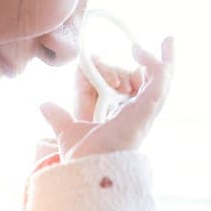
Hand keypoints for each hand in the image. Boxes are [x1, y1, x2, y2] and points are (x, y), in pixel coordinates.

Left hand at [39, 36, 172, 162]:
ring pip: (163, 83)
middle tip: (167, 41)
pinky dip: (158, 69)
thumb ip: (59, 118)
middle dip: (163, 63)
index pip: (144, 92)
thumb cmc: (84, 159)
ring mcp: (146, 114)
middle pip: (160, 85)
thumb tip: (44, 105)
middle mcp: (141, 116)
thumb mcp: (68, 131)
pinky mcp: (145, 111)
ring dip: (162, 62)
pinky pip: (159, 86)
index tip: (135, 54)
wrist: (88, 170)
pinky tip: (147, 55)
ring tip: (159, 42)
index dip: (143, 73)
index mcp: (129, 118)